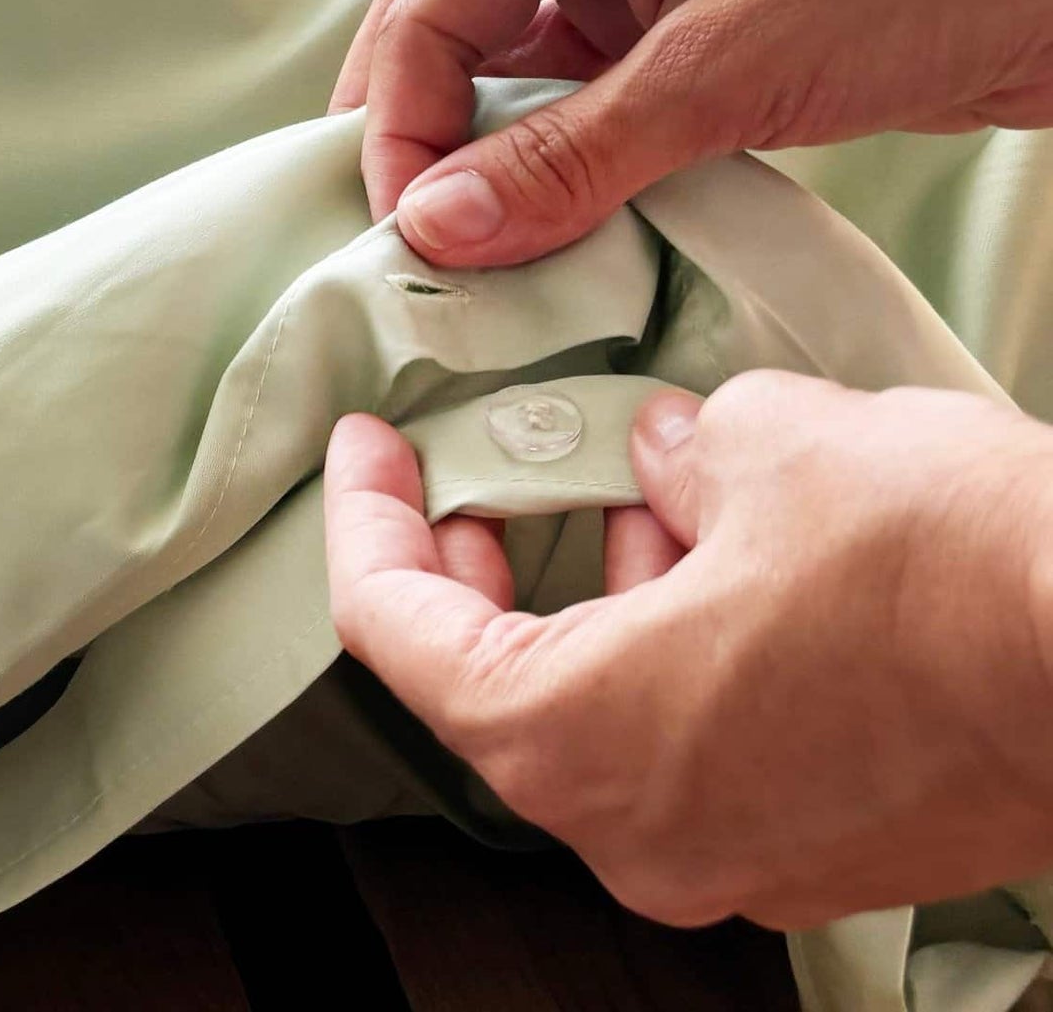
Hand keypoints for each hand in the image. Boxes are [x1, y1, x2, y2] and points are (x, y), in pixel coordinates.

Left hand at [323, 372, 1052, 927]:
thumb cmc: (941, 566)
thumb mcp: (768, 447)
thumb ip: (676, 452)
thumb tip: (670, 458)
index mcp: (575, 740)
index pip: (395, 632)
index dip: (365, 521)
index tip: (364, 448)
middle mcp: (640, 831)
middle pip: (494, 684)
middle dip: (478, 563)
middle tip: (472, 474)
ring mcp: (737, 859)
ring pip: (606, 712)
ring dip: (598, 593)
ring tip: (634, 483)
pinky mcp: (824, 850)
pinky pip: (700, 742)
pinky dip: (679, 645)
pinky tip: (725, 553)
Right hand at [331, 0, 1052, 265]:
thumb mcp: (719, 71)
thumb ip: (571, 155)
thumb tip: (436, 230)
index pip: (426, 14)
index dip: (400, 125)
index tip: (406, 232)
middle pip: (441, 42)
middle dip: (414, 140)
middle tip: (400, 246)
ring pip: (502, 88)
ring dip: (478, 167)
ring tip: (460, 257)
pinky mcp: (665, 52)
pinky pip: (570, 119)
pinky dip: (546, 178)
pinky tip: (539, 239)